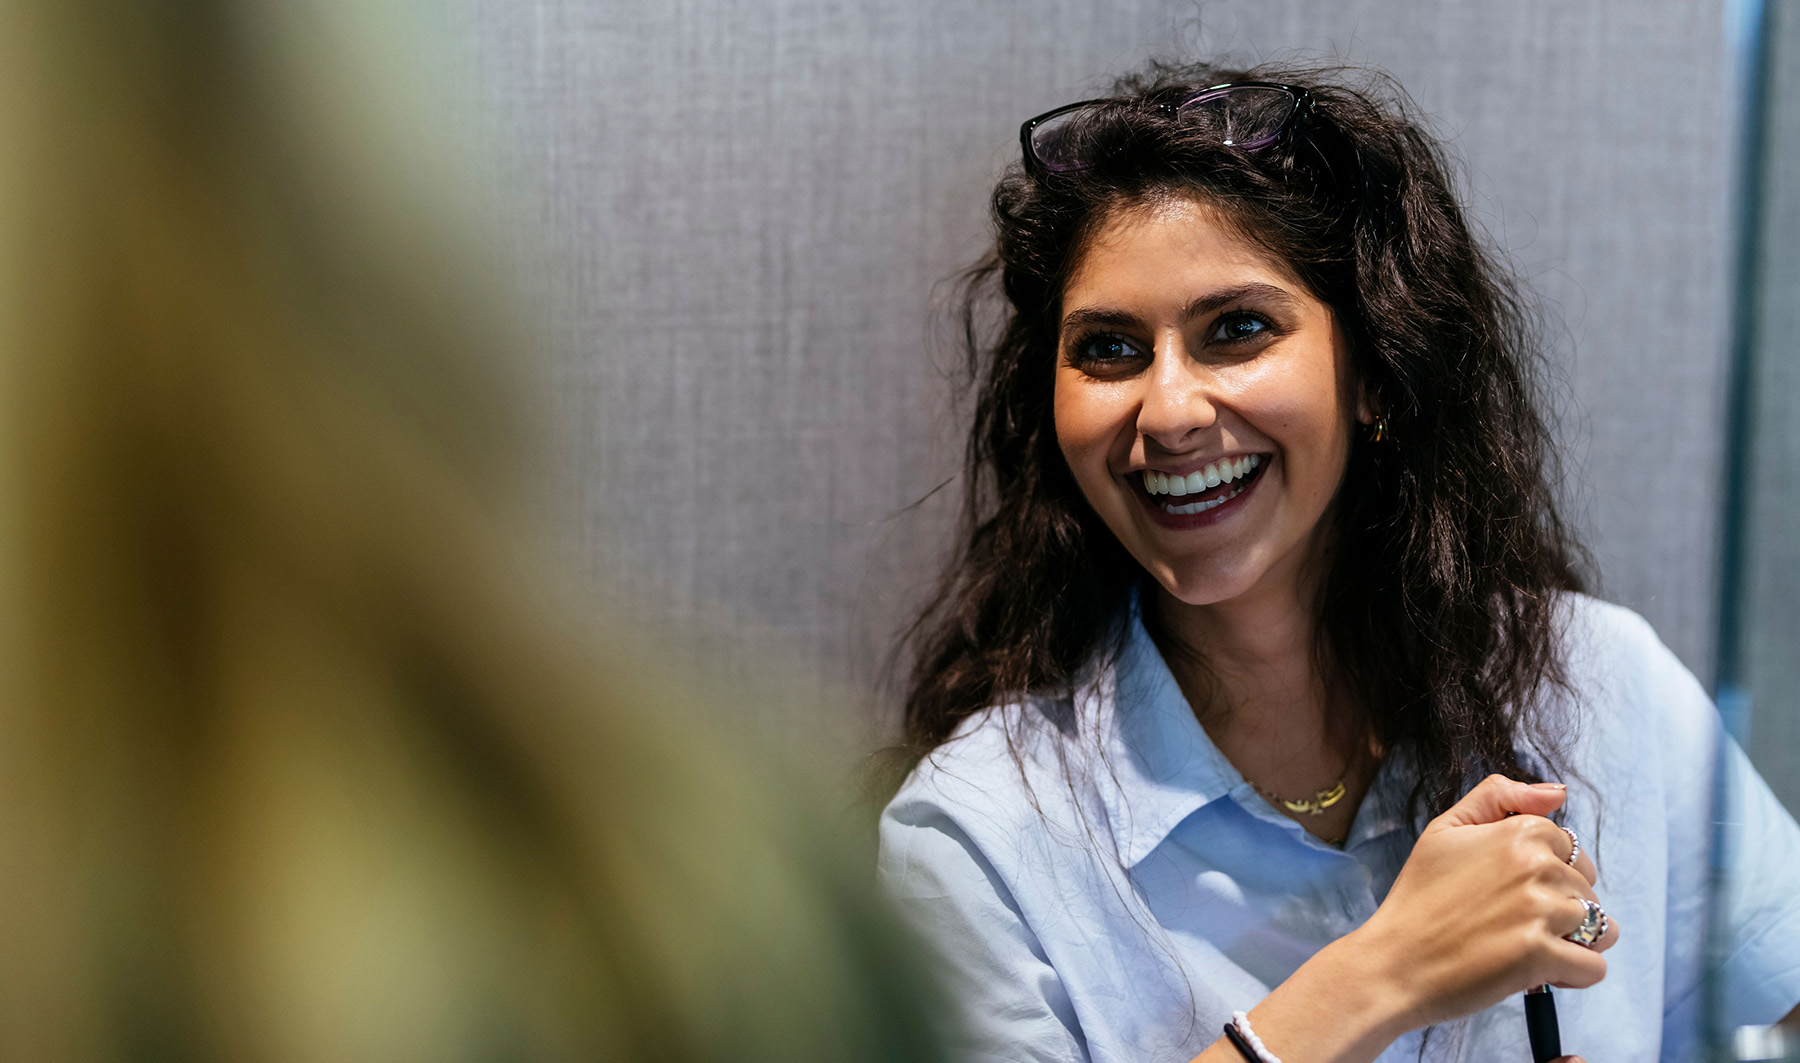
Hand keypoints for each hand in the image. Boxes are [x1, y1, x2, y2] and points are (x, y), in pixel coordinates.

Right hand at [1346, 775, 1618, 1030]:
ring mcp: (1540, 910)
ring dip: (1573, 943)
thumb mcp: (1445, 830)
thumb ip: (1498, 797)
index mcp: (1519, 831)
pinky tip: (1540, 974)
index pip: (1570, 851)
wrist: (1394, 961)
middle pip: (1588, 889)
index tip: (1513, 894)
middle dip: (1562, 910)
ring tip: (1531, 949)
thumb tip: (1557, 793)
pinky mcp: (1540, 955)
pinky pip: (1593, 968)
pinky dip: (1573, 976)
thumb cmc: (1419, 898)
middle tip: (1514, 925)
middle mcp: (1536, 865)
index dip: (1548, 876)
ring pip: (1601, 928)